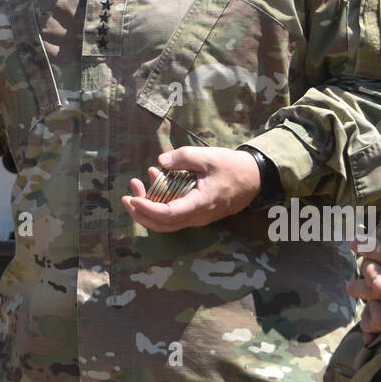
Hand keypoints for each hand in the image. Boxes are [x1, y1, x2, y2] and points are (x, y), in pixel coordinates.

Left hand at [121, 146, 260, 232]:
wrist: (254, 178)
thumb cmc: (231, 167)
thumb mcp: (208, 156)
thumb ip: (183, 158)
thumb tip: (161, 163)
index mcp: (201, 204)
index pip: (169, 215)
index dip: (148, 210)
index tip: (132, 199)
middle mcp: (198, 216)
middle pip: (163, 225)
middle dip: (141, 213)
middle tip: (126, 196)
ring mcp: (198, 217)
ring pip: (168, 222)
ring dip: (149, 207)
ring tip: (138, 184)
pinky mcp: (197, 212)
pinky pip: (175, 214)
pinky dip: (160, 202)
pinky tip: (156, 180)